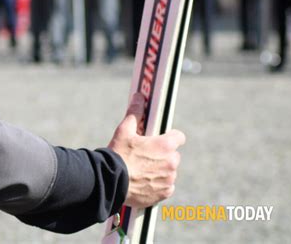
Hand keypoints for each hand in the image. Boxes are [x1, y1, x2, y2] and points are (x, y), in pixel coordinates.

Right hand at [108, 93, 185, 208]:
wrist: (111, 182)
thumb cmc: (118, 154)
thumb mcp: (124, 130)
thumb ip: (135, 112)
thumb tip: (139, 96)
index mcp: (165, 145)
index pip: (179, 137)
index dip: (169, 137)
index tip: (160, 139)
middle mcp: (171, 162)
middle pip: (172, 155)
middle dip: (162, 155)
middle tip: (145, 156)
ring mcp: (169, 179)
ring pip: (169, 171)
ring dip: (160, 170)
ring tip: (142, 170)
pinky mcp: (164, 193)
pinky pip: (166, 186)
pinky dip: (158, 184)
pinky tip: (145, 182)